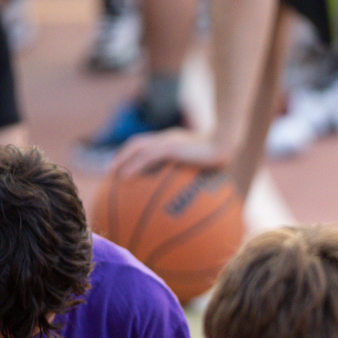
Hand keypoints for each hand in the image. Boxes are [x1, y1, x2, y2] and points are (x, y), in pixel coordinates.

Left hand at [111, 128, 233, 178]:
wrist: (226, 145)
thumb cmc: (222, 157)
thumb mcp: (209, 167)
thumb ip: (198, 177)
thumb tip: (198, 199)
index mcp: (175, 141)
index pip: (149, 144)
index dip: (134, 154)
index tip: (124, 167)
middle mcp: (168, 138)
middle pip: (138, 143)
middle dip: (122, 156)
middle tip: (111, 171)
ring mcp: (168, 141)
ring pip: (137, 147)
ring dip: (122, 159)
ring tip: (112, 174)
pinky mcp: (169, 147)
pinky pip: (145, 156)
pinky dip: (133, 165)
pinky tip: (124, 178)